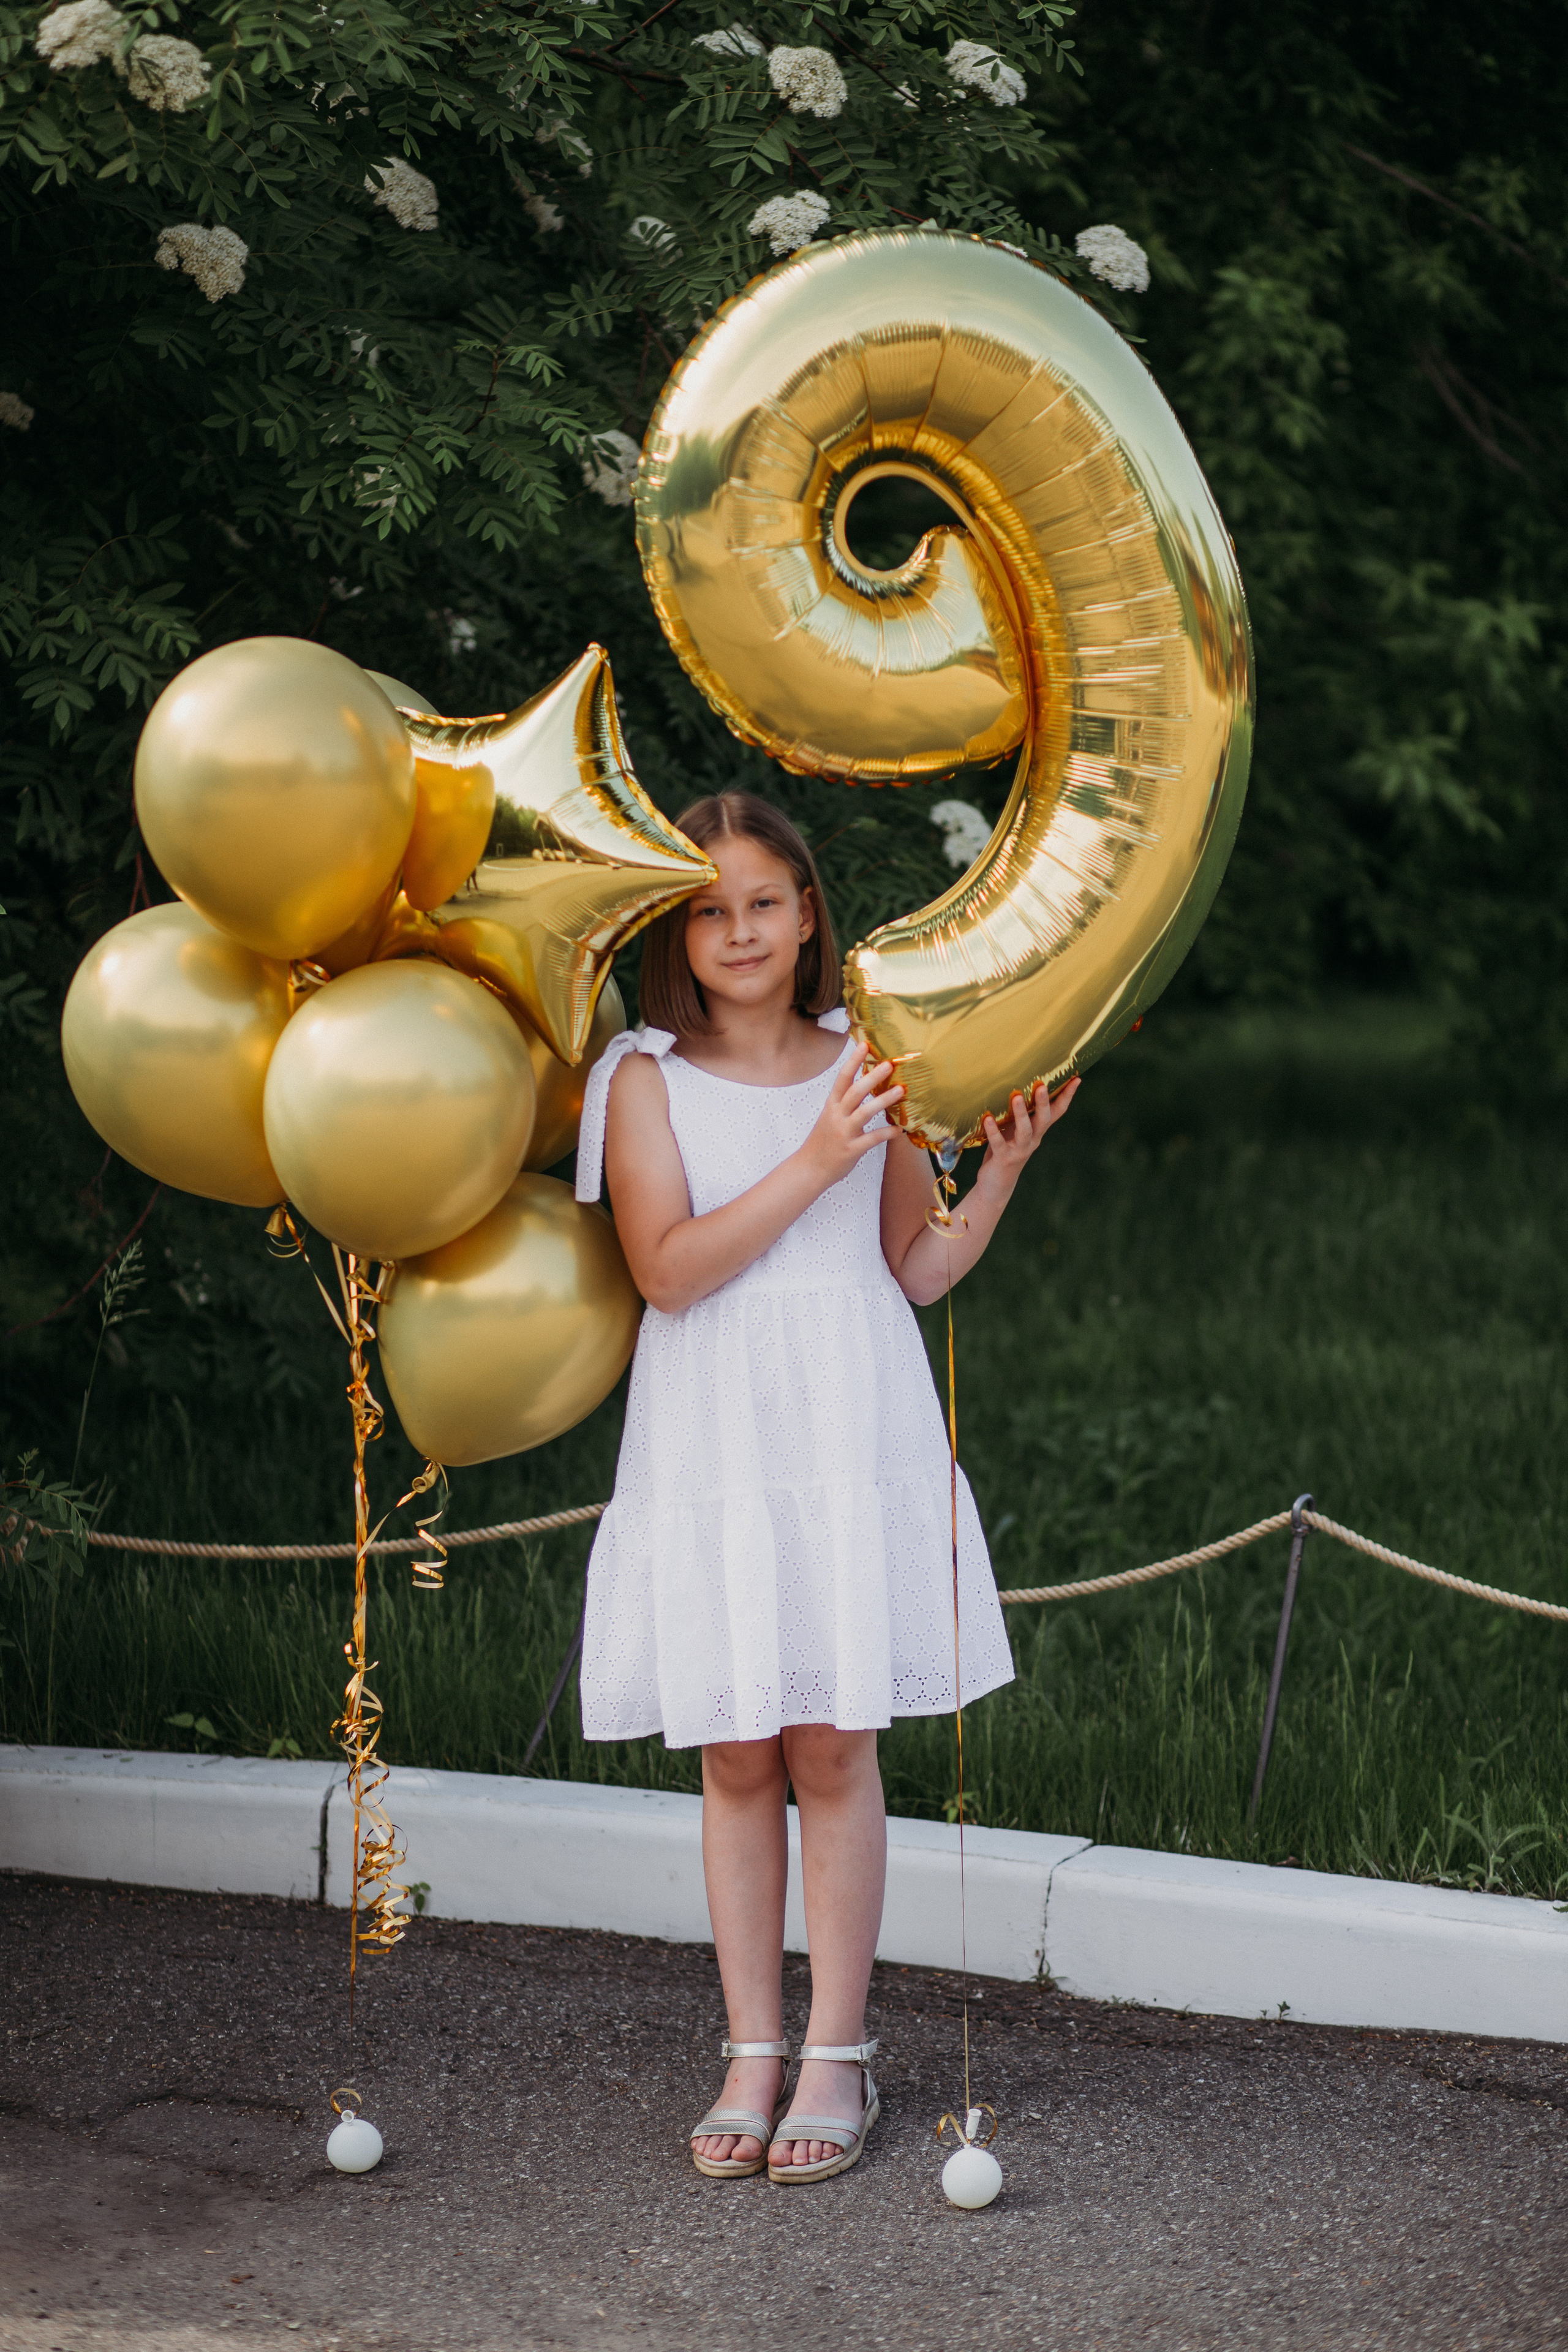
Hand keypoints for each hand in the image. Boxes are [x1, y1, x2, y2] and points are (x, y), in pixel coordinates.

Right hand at [802, 1053, 905, 1187]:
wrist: (809, 1168)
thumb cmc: (824, 1141)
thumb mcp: (831, 1117)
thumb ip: (846, 1103)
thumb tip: (866, 1083)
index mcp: (831, 1106)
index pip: (842, 1079)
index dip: (853, 1061)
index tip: (864, 1045)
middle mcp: (836, 1116)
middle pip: (855, 1092)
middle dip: (872, 1077)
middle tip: (889, 1064)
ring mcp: (843, 1133)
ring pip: (864, 1113)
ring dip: (883, 1101)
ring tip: (901, 1090)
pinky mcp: (851, 1150)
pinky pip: (872, 1139)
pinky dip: (886, 1133)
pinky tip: (900, 1129)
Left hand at [972, 1075, 1079, 1200]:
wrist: (996, 1186)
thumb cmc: (1005, 1150)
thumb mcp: (1015, 1130)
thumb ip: (1019, 1113)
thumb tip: (1016, 1085)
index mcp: (1038, 1131)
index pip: (1057, 1112)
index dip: (1067, 1096)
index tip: (1076, 1078)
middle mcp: (1033, 1140)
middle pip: (1044, 1119)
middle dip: (1044, 1102)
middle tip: (1042, 1085)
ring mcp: (1020, 1150)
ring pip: (1025, 1131)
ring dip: (1021, 1114)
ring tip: (1016, 1097)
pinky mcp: (1004, 1158)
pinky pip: (999, 1143)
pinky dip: (993, 1131)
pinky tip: (987, 1118)